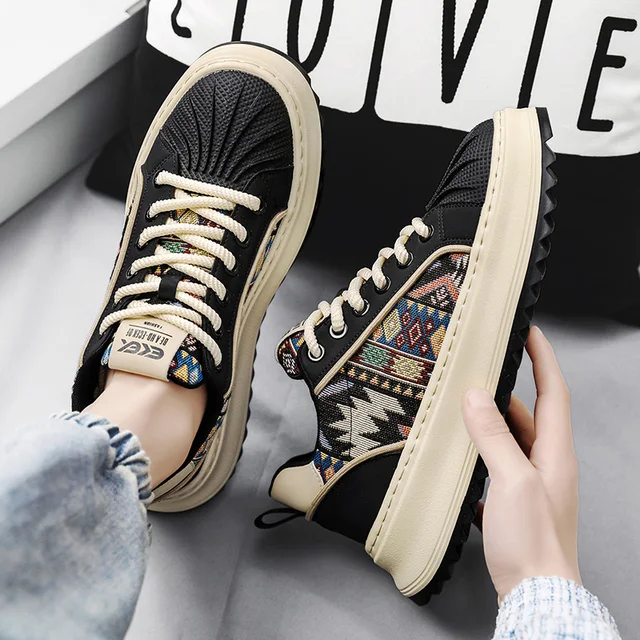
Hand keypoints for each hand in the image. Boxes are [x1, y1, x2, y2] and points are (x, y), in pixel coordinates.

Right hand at [462, 326, 580, 601]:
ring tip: (457, 414)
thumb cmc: (532, 542)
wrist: (535, 595)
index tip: (530, 332)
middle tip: (474, 375)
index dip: (543, 359)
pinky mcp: (514, 502)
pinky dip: (479, 455)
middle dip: (501, 393)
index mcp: (555, 452)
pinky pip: (497, 466)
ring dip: (485, 426)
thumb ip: (494, 435)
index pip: (554, 392)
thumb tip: (476, 396)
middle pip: (526, 415)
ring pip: (508, 441)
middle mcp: (546, 464)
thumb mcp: (511, 480)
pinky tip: (458, 458)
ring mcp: (531, 483)